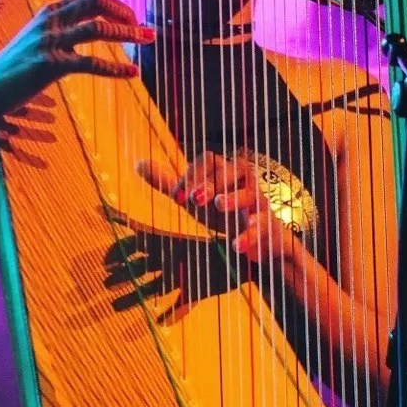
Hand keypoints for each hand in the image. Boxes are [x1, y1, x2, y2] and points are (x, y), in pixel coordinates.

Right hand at [0, 0, 153, 125]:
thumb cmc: (11, 66)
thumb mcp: (32, 32)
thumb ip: (54, 14)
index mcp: (49, 12)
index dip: (116, 4)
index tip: (132, 18)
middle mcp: (50, 21)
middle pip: (97, 2)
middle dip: (125, 13)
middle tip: (144, 29)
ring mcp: (50, 42)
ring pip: (98, 29)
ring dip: (128, 34)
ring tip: (148, 40)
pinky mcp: (51, 66)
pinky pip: (92, 64)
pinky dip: (116, 68)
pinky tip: (132, 74)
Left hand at [139, 151, 294, 263]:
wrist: (258, 239)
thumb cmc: (222, 212)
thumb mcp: (193, 197)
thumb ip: (168, 182)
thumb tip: (139, 163)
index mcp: (223, 170)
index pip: (209, 160)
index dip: (192, 174)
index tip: (178, 195)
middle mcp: (243, 181)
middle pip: (232, 169)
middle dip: (212, 182)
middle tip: (195, 198)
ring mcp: (258, 203)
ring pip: (251, 193)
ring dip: (234, 199)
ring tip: (219, 205)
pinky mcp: (267, 226)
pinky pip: (261, 227)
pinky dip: (250, 235)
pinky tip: (236, 246)